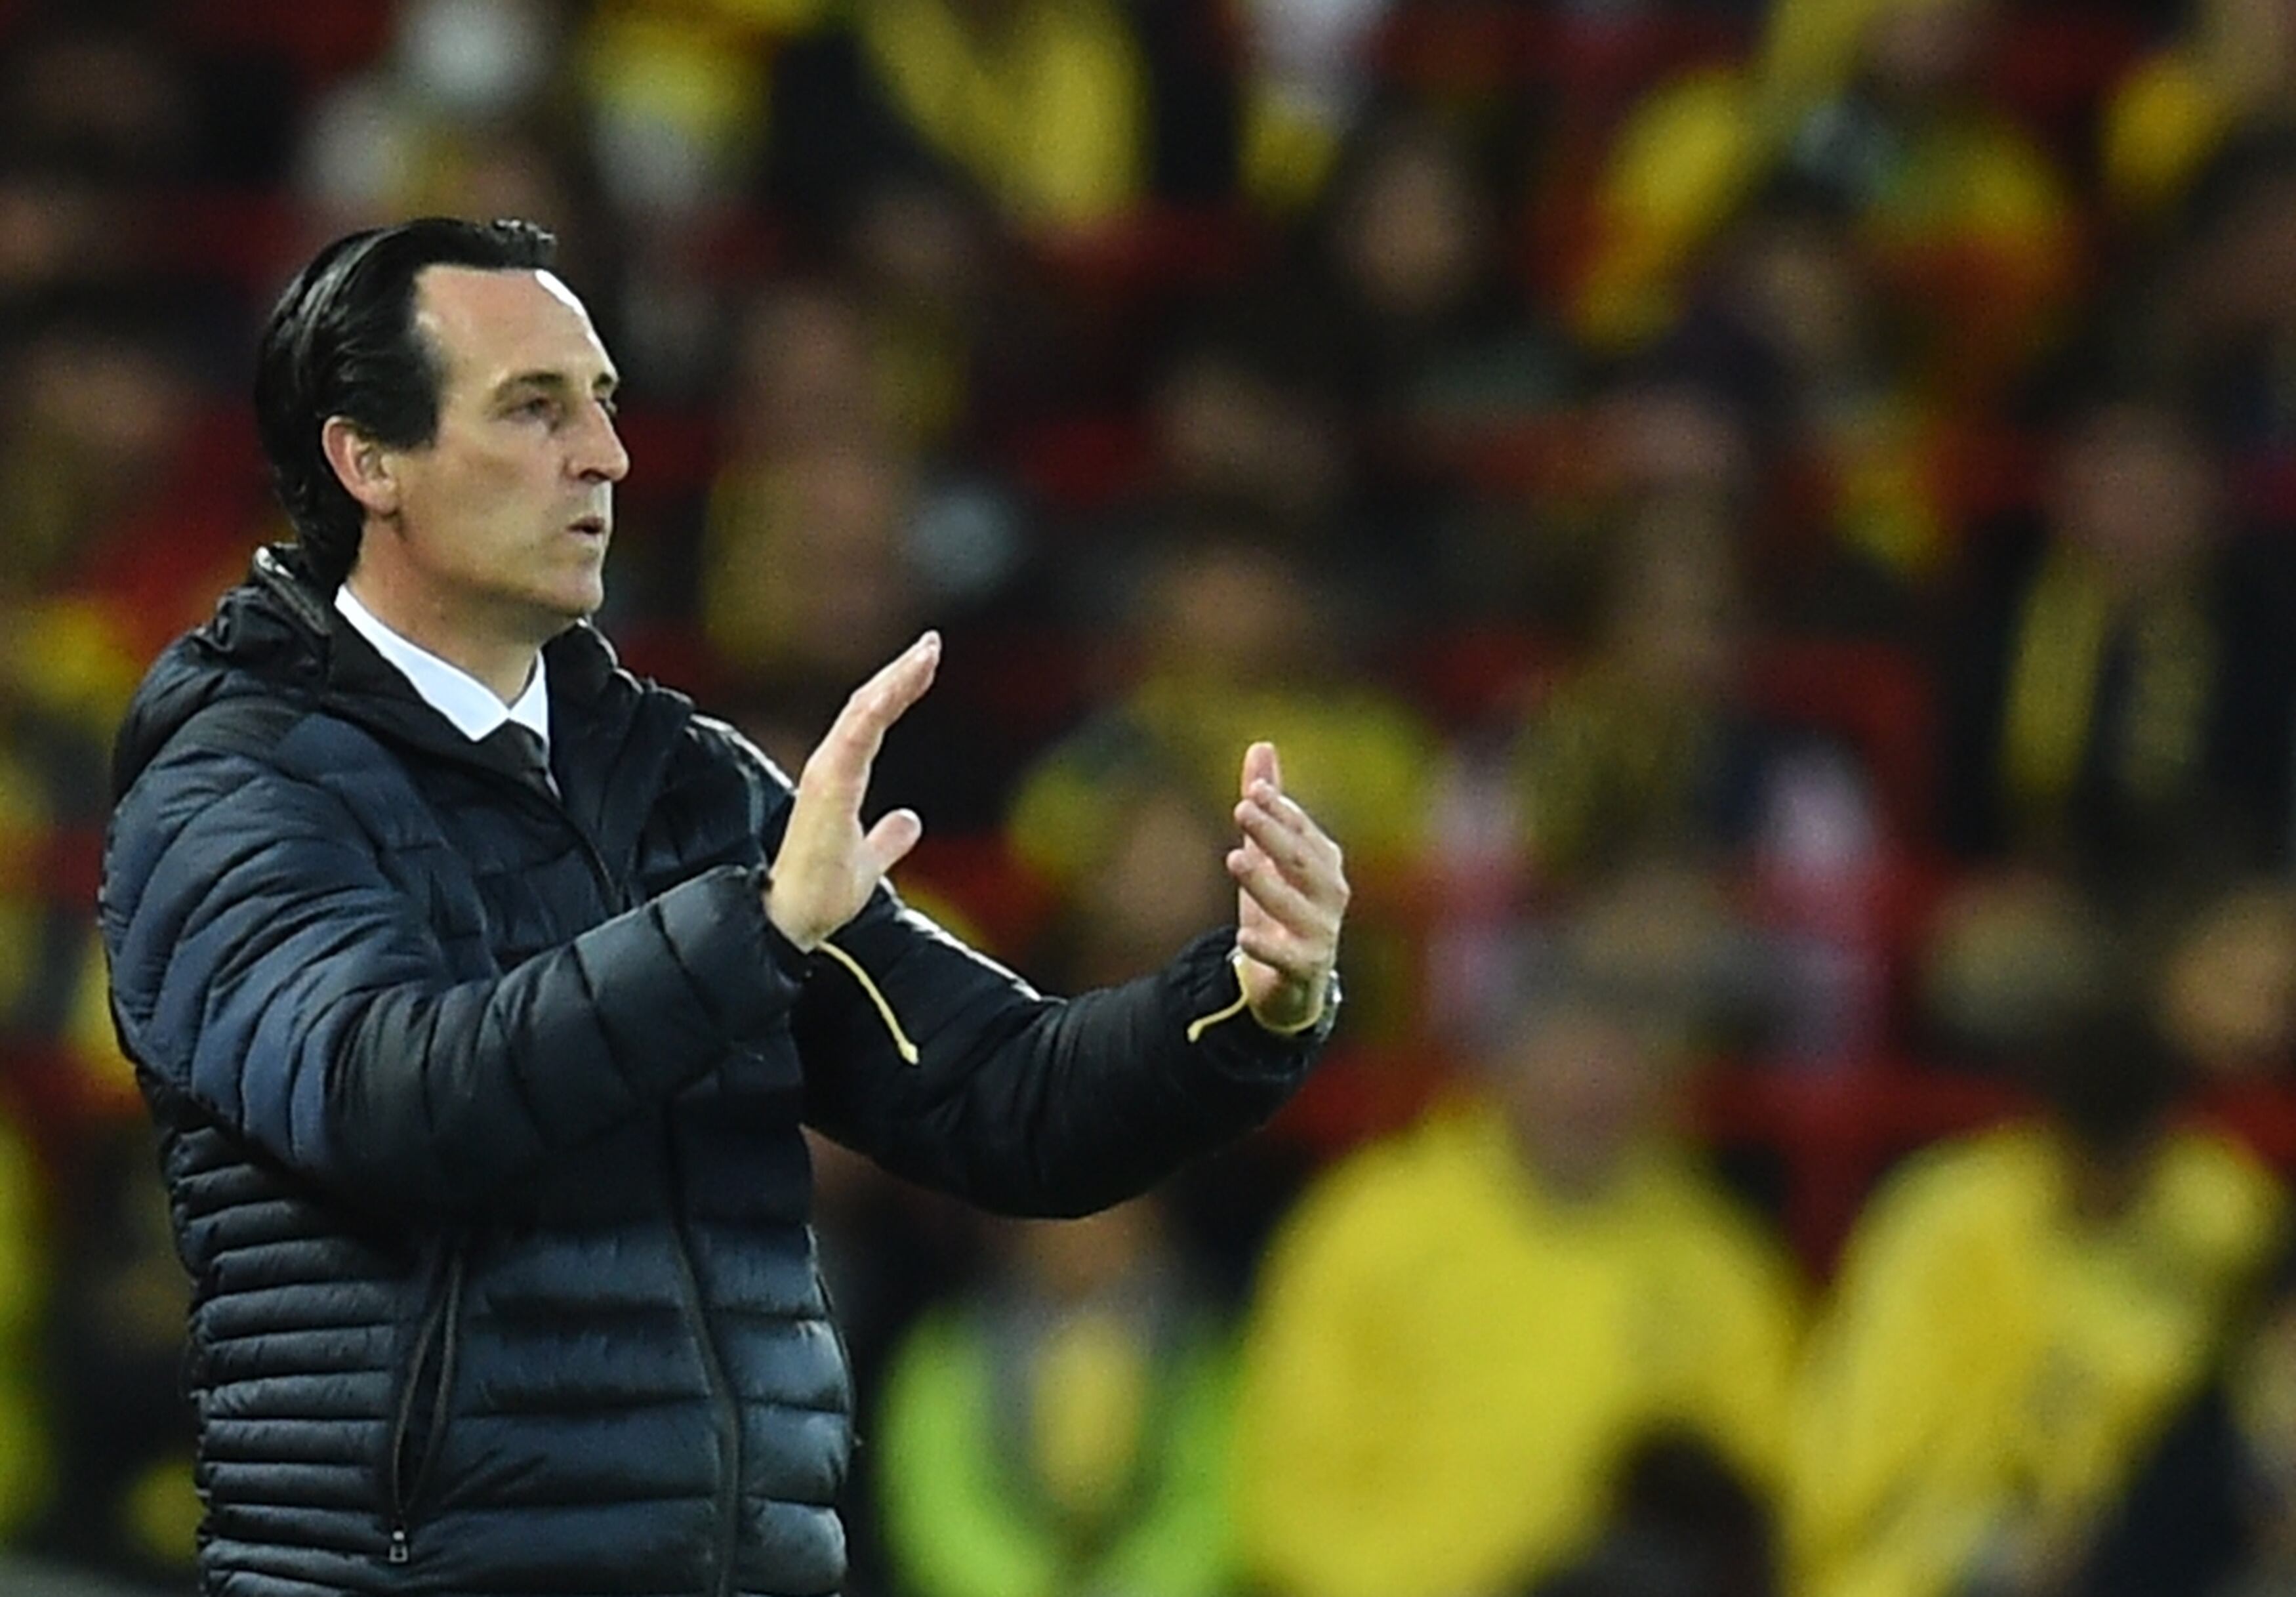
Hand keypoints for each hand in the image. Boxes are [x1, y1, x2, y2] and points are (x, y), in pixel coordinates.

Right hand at [765, 631, 939, 949]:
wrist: (790, 926)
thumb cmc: (818, 895)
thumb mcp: (869, 863)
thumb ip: (886, 839)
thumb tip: (910, 821)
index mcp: (841, 779)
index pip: (871, 721)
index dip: (897, 690)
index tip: (926, 661)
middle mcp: (831, 769)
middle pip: (867, 706)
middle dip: (900, 672)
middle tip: (932, 642)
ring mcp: (826, 777)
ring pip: (862, 714)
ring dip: (894, 681)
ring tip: (926, 653)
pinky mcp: (826, 790)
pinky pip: (854, 739)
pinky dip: (876, 709)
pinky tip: (898, 685)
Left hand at [1228, 742, 1347, 1032]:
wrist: (1293, 980)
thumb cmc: (1281, 907)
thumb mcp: (1270, 854)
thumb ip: (1268, 807)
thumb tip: (1261, 746)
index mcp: (1324, 863)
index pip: (1303, 830)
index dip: (1280, 809)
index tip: (1254, 790)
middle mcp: (1330, 894)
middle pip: (1302, 861)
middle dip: (1274, 834)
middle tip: (1243, 808)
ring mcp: (1320, 933)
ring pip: (1295, 906)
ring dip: (1266, 882)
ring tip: (1235, 857)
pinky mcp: (1305, 968)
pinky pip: (1288, 958)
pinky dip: (1267, 948)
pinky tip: (1243, 935)